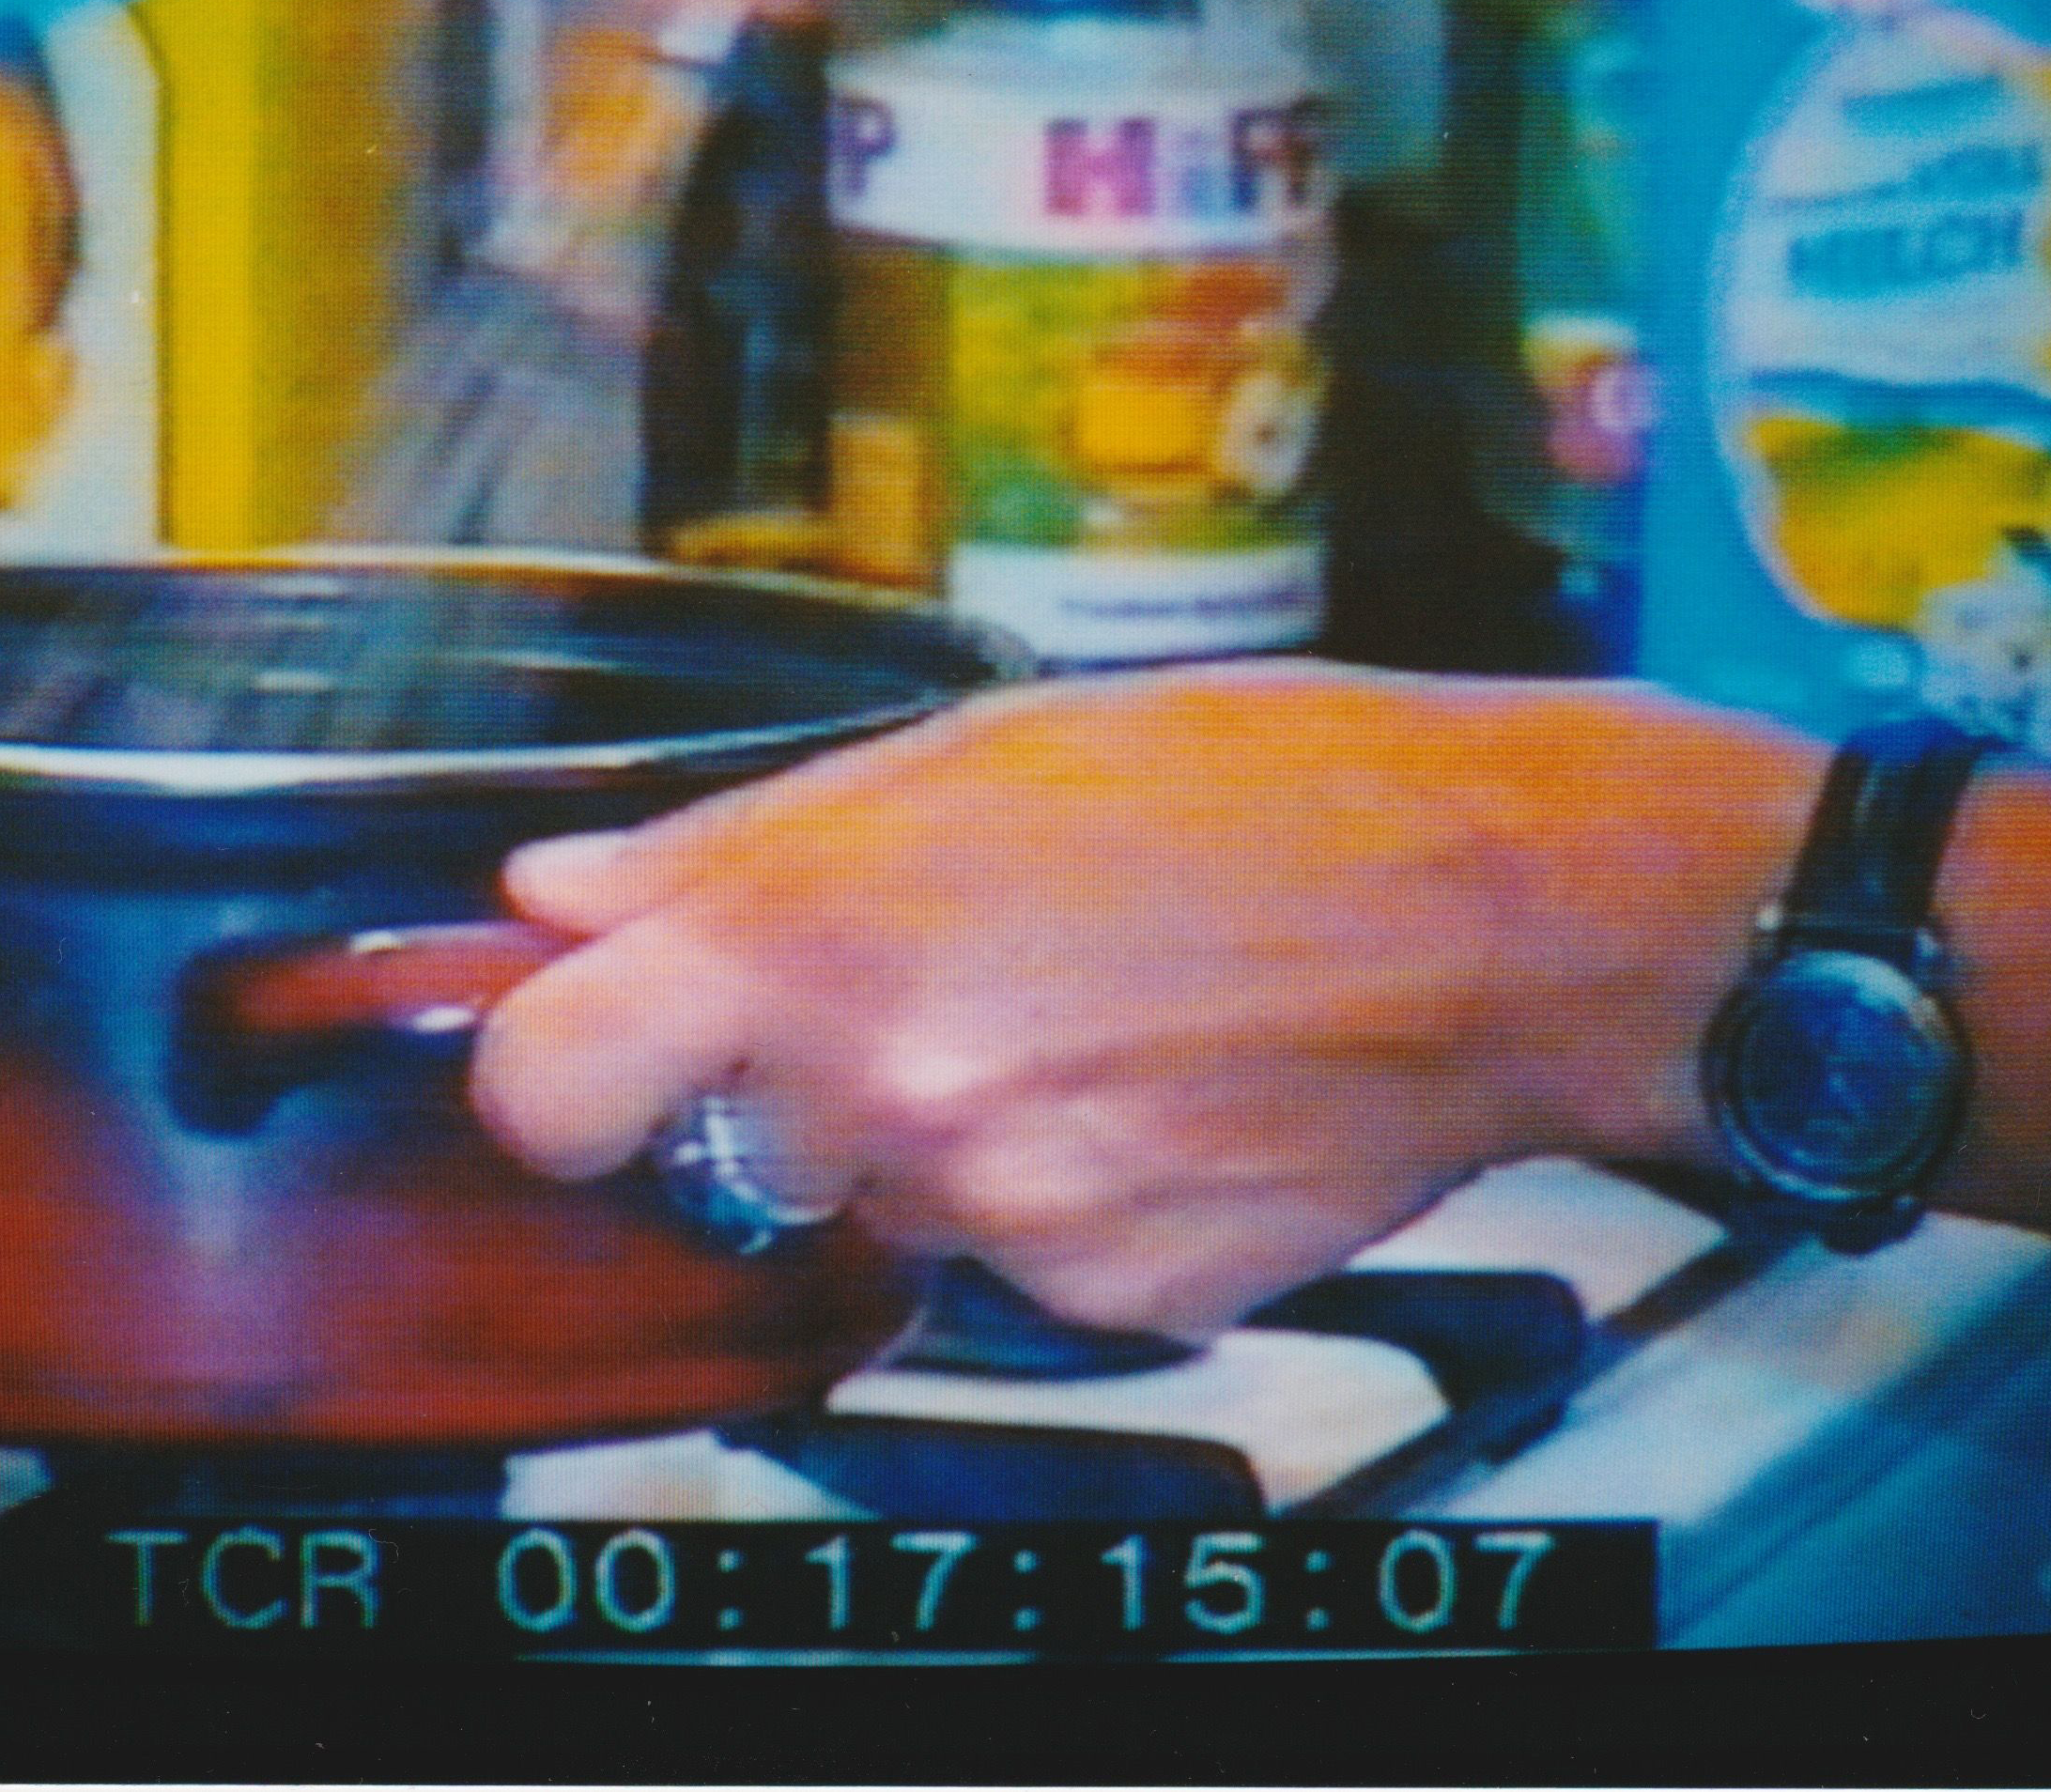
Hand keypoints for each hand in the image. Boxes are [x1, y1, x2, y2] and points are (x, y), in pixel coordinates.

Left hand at [475, 663, 1820, 1336]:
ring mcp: (1001, 1221)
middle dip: (803, 1082)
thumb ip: (734, 841)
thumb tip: (553, 894)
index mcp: (819, 942)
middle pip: (736, 1146)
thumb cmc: (1253, 785)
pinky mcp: (1112, 1302)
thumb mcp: (972, 748)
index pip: (548, 1080)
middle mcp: (888, 1102)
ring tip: (1097, 1017)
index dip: (559, 1071)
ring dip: (950, 1133)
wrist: (1502, 919)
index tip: (604, 1053)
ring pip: (891, 1203)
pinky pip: (1020, 1265)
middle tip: (951, 986)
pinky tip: (1166, 1094)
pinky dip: (1069, 1197)